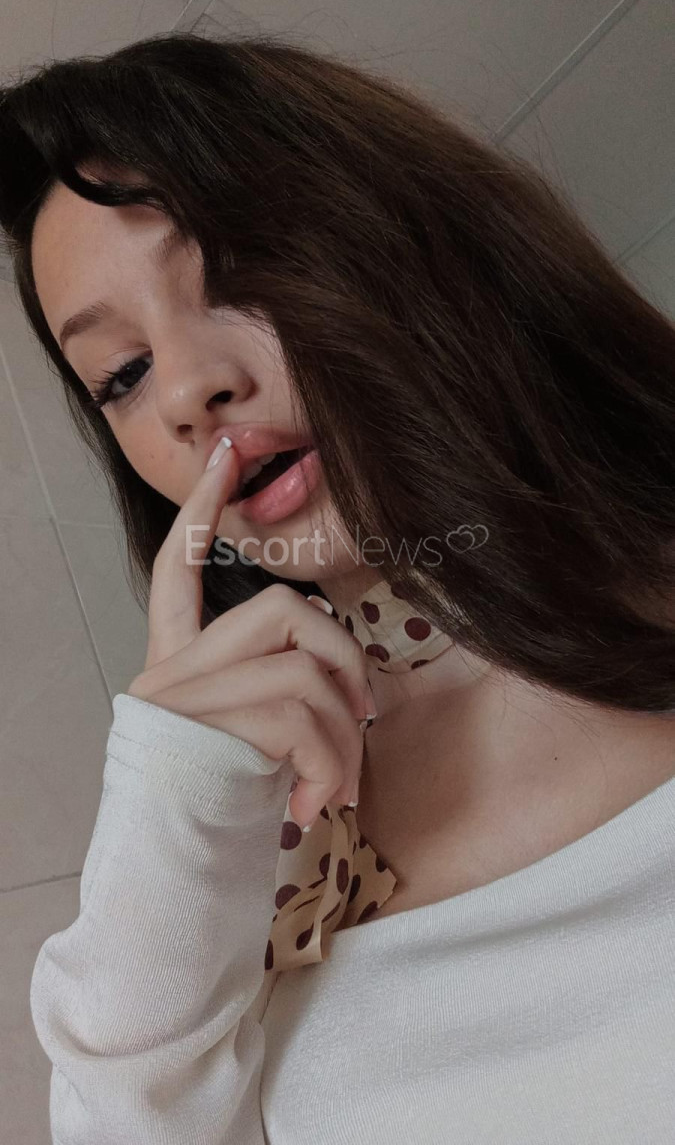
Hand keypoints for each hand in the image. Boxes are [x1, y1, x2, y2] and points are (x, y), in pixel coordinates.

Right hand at [127, 438, 371, 826]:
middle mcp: (168, 673)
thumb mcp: (249, 744)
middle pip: (281, 609)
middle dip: (343, 655)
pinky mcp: (201, 729)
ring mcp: (181, 699)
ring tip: (339, 783)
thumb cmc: (221, 816)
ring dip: (344, 731)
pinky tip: (312, 805)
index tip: (225, 456)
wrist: (170, 887)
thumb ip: (272, 692)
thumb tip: (344, 679)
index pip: (179, 569)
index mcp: (177, 666)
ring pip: (301, 666)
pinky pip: (299, 717)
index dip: (203, 511)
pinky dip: (329, 765)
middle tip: (362, 714)